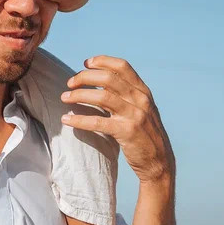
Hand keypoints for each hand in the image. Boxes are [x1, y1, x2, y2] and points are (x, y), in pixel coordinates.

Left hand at [60, 56, 174, 182]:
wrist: (158, 162)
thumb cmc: (144, 134)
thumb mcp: (140, 109)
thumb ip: (125, 94)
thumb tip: (99, 80)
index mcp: (143, 91)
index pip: (122, 66)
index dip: (102, 61)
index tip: (85, 63)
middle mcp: (140, 99)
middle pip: (108, 78)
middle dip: (84, 77)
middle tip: (69, 83)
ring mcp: (135, 115)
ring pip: (102, 97)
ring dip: (79, 95)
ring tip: (64, 98)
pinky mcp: (127, 132)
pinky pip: (98, 122)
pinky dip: (79, 120)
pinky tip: (66, 120)